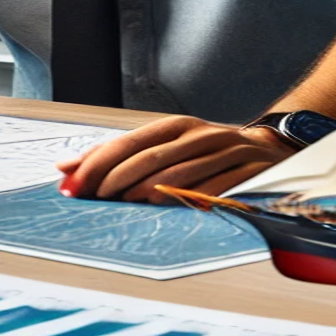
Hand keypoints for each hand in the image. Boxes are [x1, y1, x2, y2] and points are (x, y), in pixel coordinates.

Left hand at [54, 116, 295, 204]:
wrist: (271, 151)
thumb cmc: (206, 153)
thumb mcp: (166, 147)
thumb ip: (118, 156)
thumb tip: (64, 167)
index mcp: (177, 126)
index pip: (129, 142)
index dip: (98, 163)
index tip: (73, 184)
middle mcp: (200, 135)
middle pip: (150, 159)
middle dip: (117, 181)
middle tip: (94, 199)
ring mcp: (225, 152)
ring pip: (178, 175)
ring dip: (147, 192)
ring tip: (124, 205)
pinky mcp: (247, 172)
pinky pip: (213, 189)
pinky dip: (188, 201)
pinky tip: (169, 209)